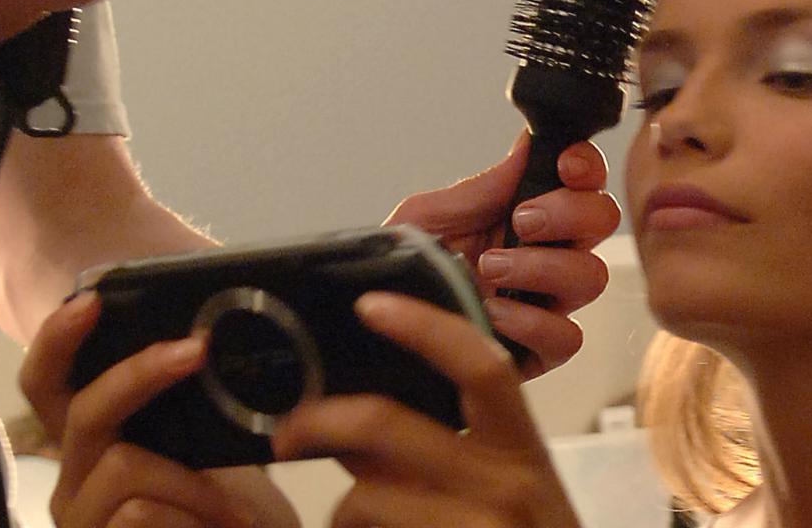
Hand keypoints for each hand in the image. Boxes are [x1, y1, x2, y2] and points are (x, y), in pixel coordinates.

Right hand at [19, 293, 299, 527]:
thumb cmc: (228, 509)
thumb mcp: (211, 446)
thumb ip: (191, 402)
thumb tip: (201, 336)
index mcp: (94, 443)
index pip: (49, 383)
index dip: (58, 339)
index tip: (93, 300)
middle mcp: (72, 480)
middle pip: (85, 412)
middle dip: (143, 373)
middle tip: (198, 350)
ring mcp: (80, 518)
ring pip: (123, 465)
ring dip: (194, 485)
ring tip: (235, 511)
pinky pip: (139, 513)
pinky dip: (195, 516)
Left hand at [272, 292, 582, 527]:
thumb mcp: (511, 491)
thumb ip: (453, 452)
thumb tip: (364, 415)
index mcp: (523, 451)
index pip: (481, 367)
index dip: (424, 327)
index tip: (371, 305)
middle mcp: (506, 486)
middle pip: (386, 425)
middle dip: (320, 419)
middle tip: (287, 429)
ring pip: (360, 499)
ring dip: (341, 510)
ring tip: (352, 522)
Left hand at [386, 132, 620, 375]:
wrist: (374, 318)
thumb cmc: (402, 267)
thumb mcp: (428, 217)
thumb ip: (482, 188)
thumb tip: (526, 145)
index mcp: (530, 213)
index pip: (584, 182)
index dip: (587, 167)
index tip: (564, 165)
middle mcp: (549, 254)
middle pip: (602, 221)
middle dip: (568, 212)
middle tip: (522, 219)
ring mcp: (548, 302)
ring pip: (591, 276)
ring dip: (544, 266)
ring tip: (492, 268)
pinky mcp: (539, 350)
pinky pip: (567, 336)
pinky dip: (533, 321)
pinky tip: (494, 312)